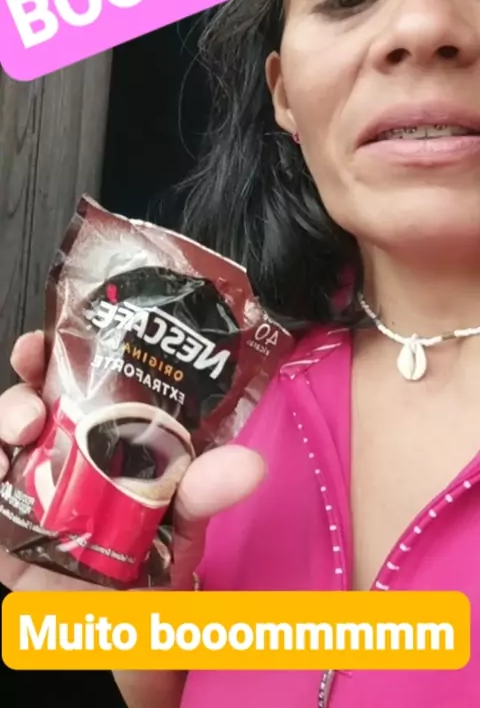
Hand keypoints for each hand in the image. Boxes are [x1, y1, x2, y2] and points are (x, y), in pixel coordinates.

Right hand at [0, 331, 265, 592]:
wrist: (128, 634)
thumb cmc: (157, 566)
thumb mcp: (185, 524)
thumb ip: (206, 493)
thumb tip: (249, 465)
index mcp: (107, 437)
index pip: (79, 381)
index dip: (59, 353)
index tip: (49, 341)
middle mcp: (64, 454)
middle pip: (31, 402)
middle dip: (22, 388)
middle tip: (31, 394)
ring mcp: (30, 489)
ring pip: (2, 438)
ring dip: (2, 422)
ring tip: (18, 433)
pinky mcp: (5, 527)